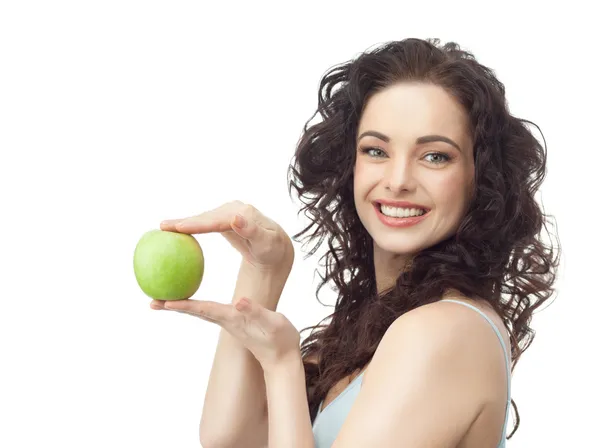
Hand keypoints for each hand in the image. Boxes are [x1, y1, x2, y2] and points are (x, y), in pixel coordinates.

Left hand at [158, 296, 300, 369]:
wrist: (283, 357)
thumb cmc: (280, 340)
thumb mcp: (272, 322)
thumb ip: (256, 312)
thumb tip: (239, 302)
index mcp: (233, 319)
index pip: (204, 309)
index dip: (185, 305)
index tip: (165, 302)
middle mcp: (227, 321)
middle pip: (195, 311)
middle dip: (173, 306)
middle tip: (151, 302)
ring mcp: (229, 322)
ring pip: (201, 311)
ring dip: (181, 305)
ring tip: (162, 300)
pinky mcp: (234, 322)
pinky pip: (209, 310)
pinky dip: (196, 304)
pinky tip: (192, 299)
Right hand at [160, 200, 293, 271]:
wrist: (276, 246)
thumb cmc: (272, 250)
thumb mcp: (267, 243)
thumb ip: (252, 231)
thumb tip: (235, 217)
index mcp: (244, 214)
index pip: (216, 219)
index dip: (196, 223)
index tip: (177, 228)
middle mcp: (235, 209)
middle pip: (206, 216)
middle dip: (184, 221)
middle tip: (162, 228)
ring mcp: (229, 212)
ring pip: (203, 218)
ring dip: (184, 222)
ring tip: (163, 228)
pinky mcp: (225, 217)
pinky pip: (205, 222)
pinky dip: (192, 226)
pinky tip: (176, 231)